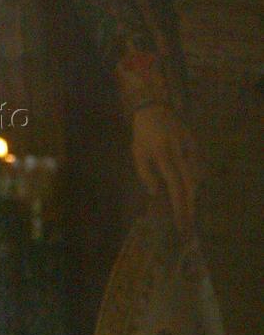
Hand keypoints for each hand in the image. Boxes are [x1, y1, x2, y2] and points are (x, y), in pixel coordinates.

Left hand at [131, 104, 198, 233]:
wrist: (155, 110)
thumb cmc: (143, 134)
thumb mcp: (138, 154)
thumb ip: (146, 174)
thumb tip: (156, 193)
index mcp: (164, 155)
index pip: (175, 186)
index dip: (179, 206)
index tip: (180, 221)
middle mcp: (180, 153)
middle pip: (191, 186)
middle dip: (190, 207)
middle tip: (188, 225)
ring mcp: (190, 149)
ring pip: (196, 178)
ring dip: (192, 197)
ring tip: (187, 213)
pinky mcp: (195, 146)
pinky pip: (197, 169)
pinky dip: (194, 183)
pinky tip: (189, 194)